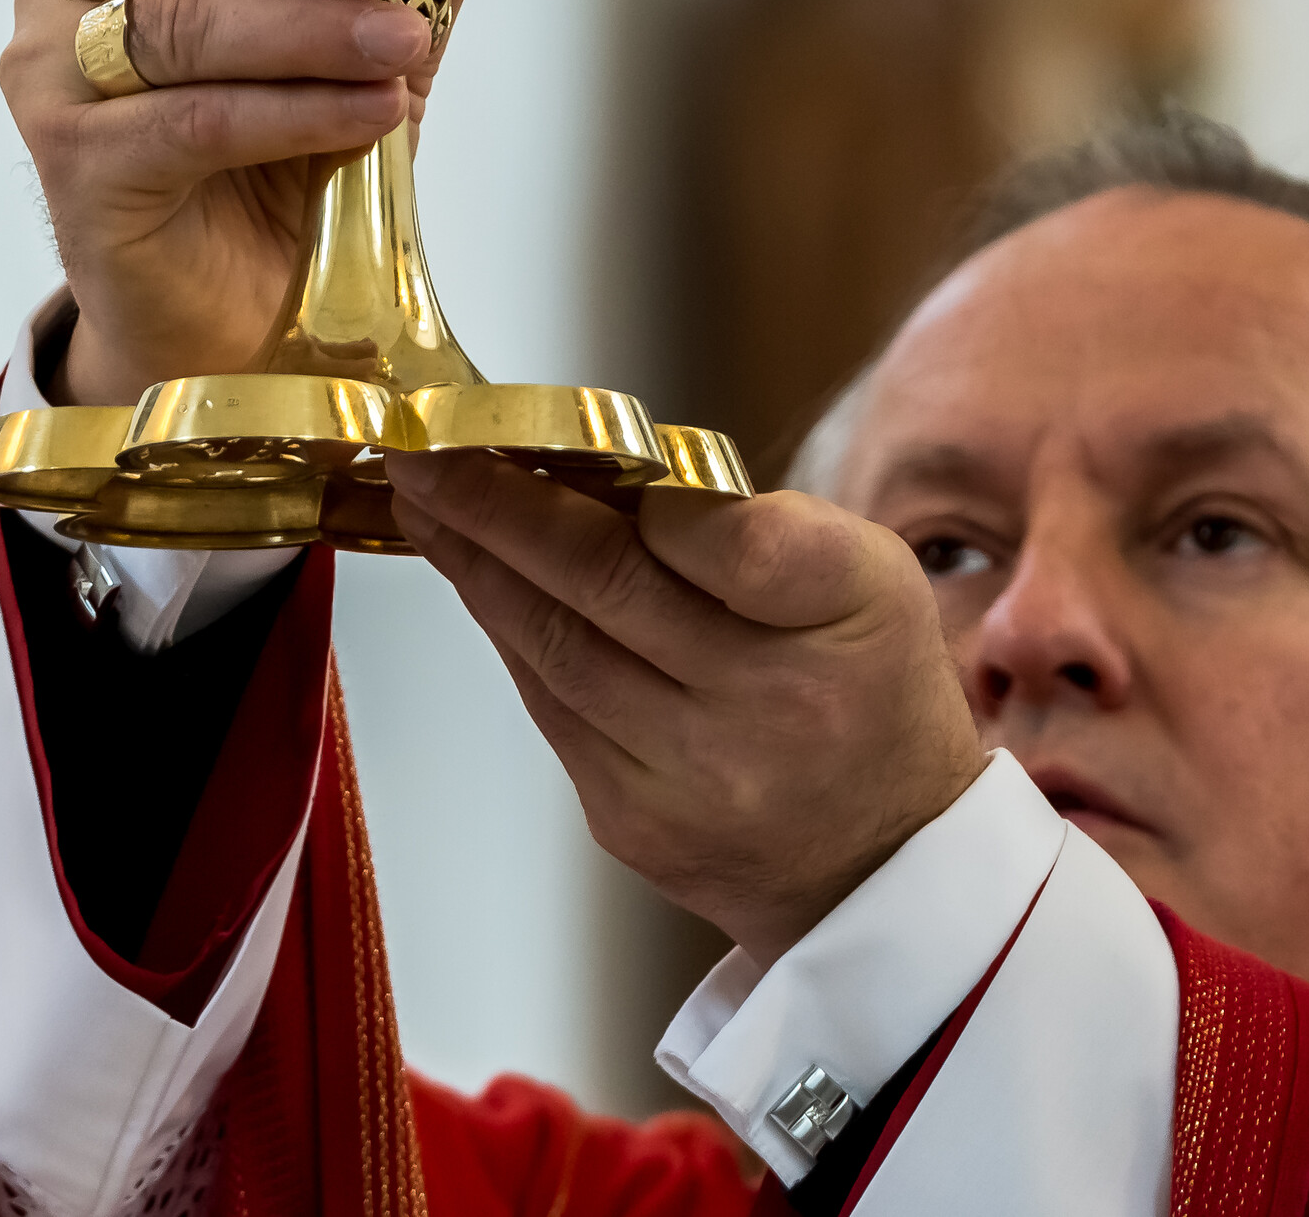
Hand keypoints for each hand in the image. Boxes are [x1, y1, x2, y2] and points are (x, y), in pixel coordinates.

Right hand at [1, 0, 480, 404]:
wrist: (243, 315)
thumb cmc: (290, 165)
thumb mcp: (373, 54)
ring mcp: (56, 74)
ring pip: (182, 22)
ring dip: (311, 28)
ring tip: (405, 41)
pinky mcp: (73, 165)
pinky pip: (190, 122)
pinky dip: (292, 113)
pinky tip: (372, 113)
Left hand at [385, 452, 986, 966]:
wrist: (883, 865)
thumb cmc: (869, 685)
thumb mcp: (869, 574)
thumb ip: (757, 522)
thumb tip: (607, 477)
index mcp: (844, 618)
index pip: (727, 540)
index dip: (643, 494)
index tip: (568, 442)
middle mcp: (768, 707)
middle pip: (608, 588)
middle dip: (497, 507)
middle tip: (425, 447)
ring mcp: (692, 778)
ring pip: (556, 650)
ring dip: (476, 567)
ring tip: (425, 501)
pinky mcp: (633, 824)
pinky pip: (551, 708)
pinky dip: (510, 636)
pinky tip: (478, 581)